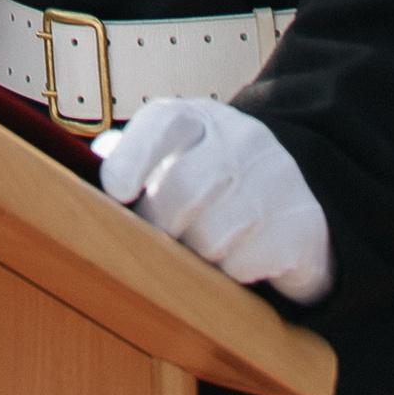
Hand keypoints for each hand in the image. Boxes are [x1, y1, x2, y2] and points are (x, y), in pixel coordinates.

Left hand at [95, 95, 333, 304]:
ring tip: (201, 251)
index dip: (133, 157)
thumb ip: (130, 160)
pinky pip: (246, 263)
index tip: (116, 192)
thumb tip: (93, 166)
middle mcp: (240, 138)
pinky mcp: (300, 223)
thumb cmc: (213, 186)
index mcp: (199, 119)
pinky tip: (236, 263)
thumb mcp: (174, 160)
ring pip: (212, 235)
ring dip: (197, 256)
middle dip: (161, 226)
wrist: (293, 205)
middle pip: (182, 189)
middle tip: (157, 241)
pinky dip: (231, 275)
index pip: (163, 123)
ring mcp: (276, 176)